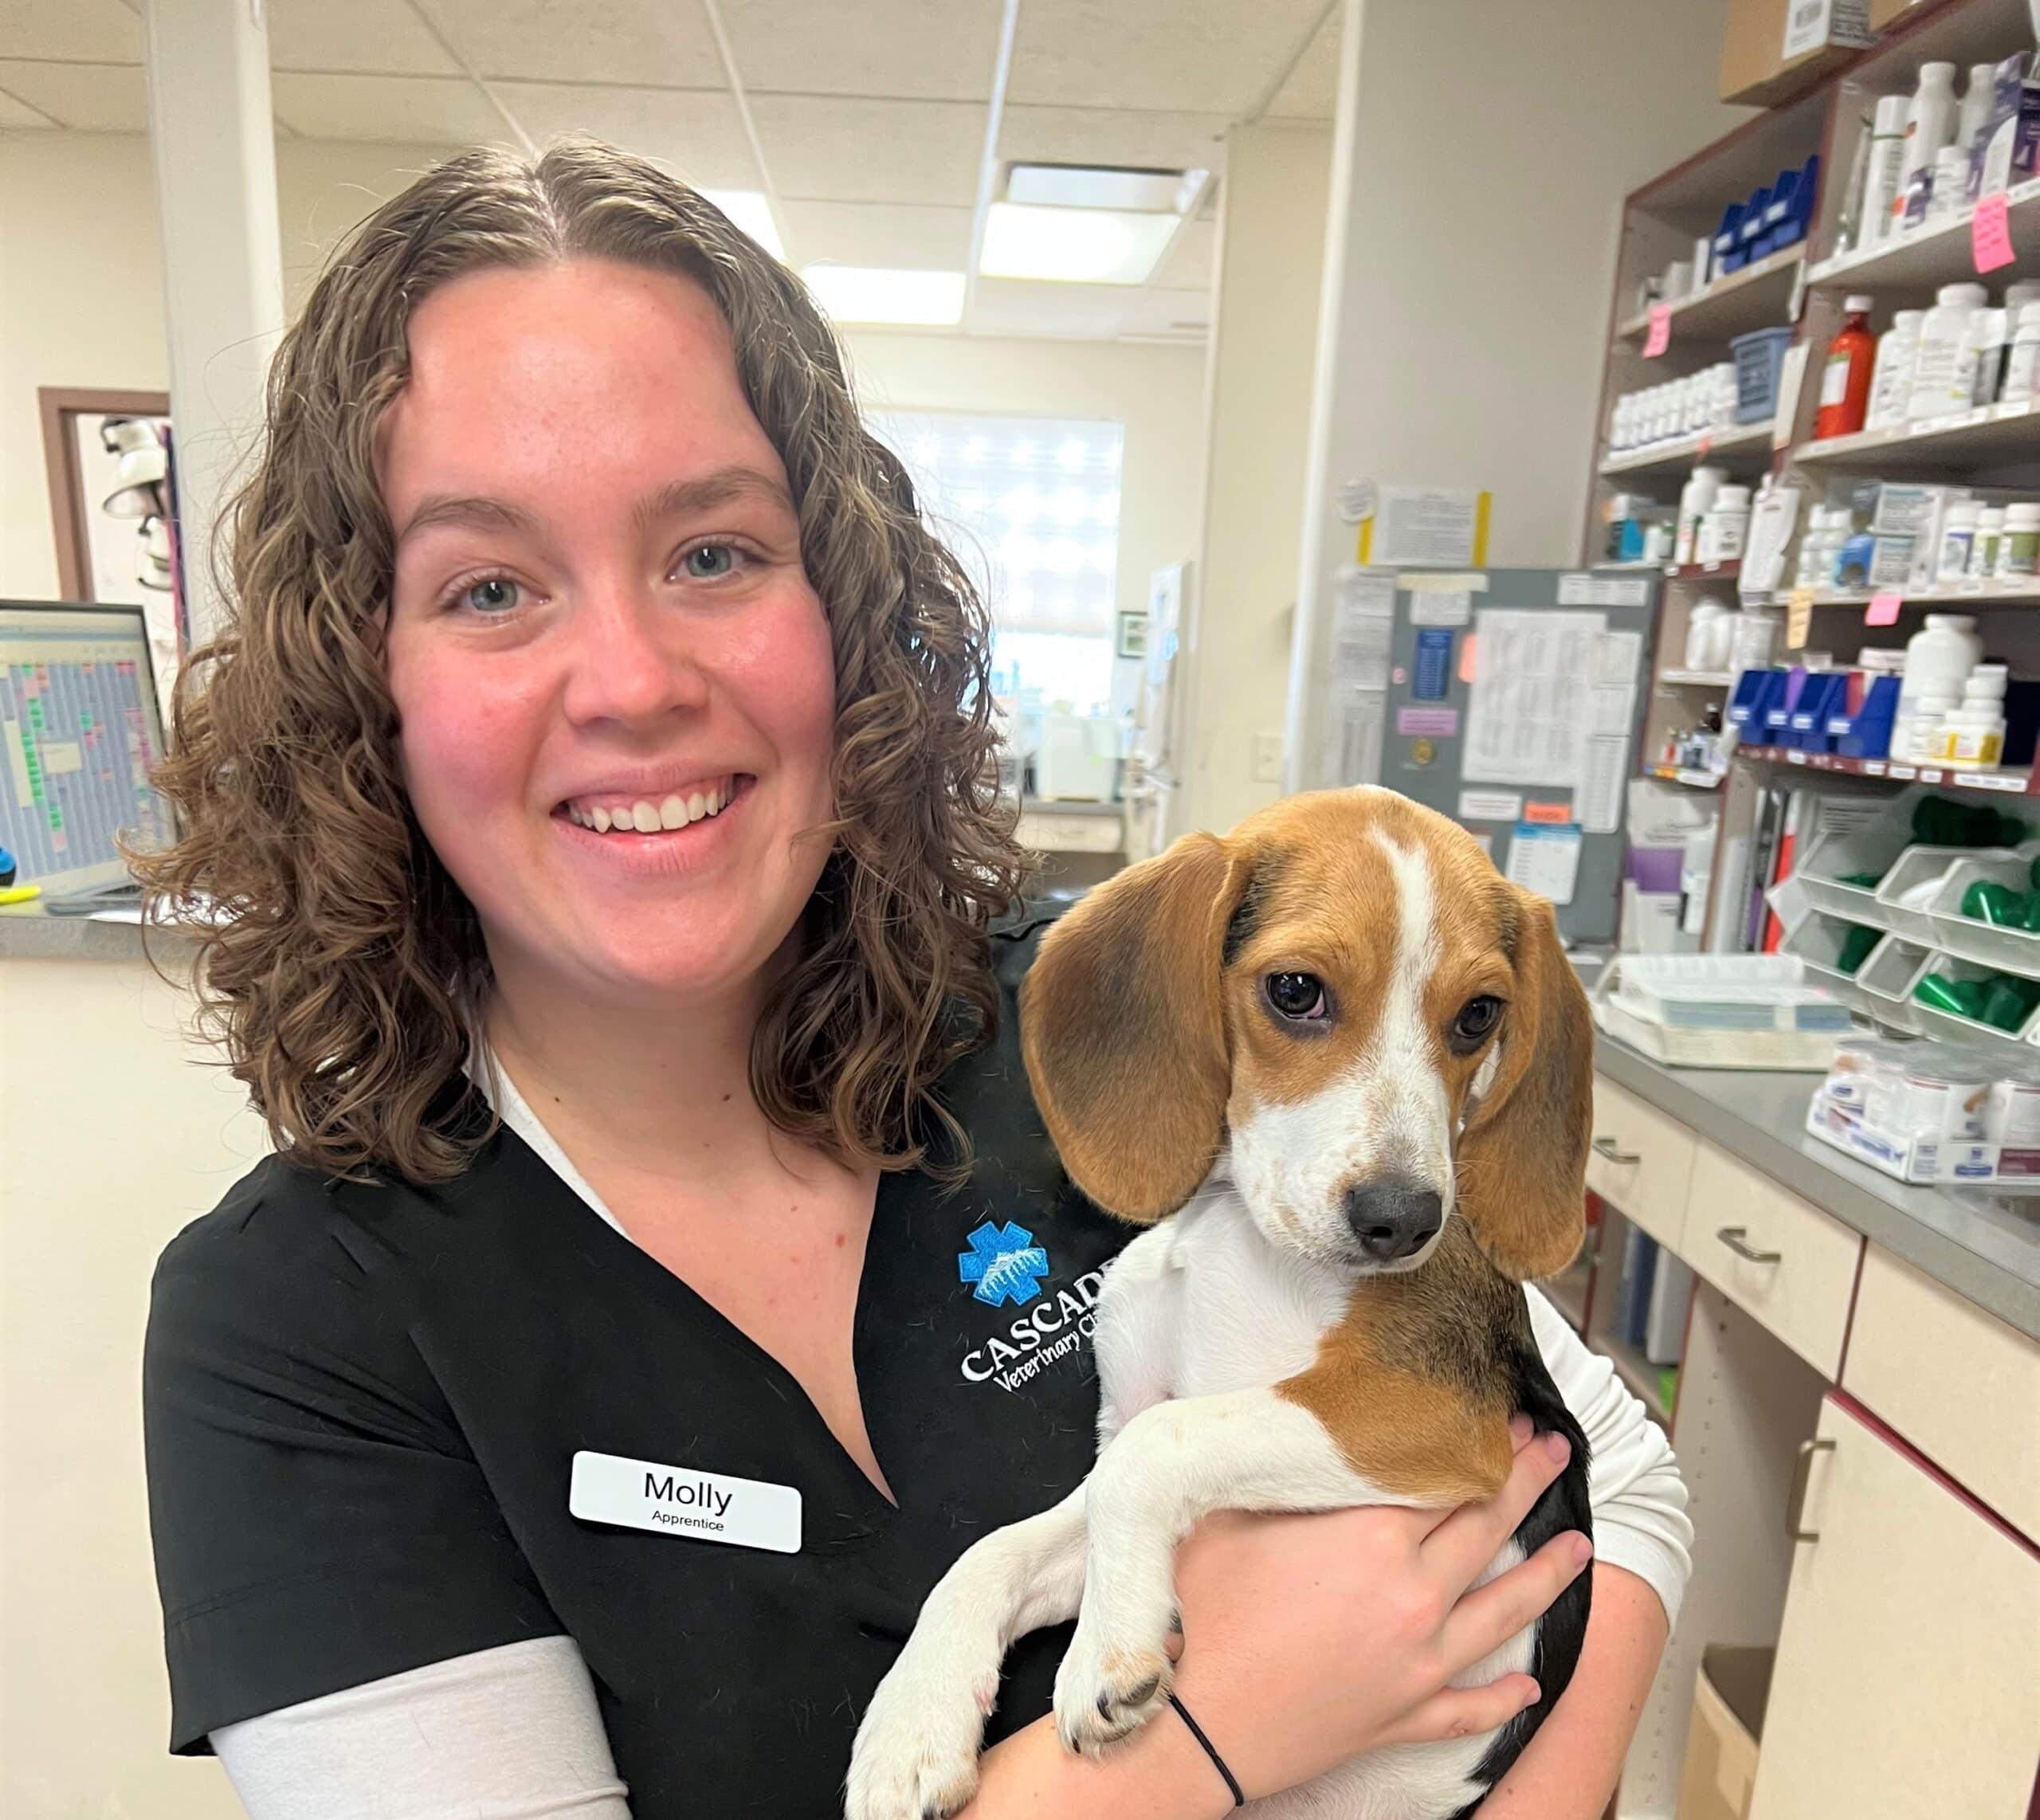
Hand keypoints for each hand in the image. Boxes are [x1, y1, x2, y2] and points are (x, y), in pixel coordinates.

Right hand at [1165, 1419, 1589, 1804]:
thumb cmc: (1203, 1618)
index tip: (1507, 1417)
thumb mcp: (1227, 1519)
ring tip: (1580, 1549)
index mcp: (1372, 1538)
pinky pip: (1471, 1706)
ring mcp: (1419, 1663)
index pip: (1447, 1476)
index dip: (1482, 1442)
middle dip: (1527, 1483)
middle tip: (1554, 1453)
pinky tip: (1529, 1685)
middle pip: (1487, 1528)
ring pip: (1504, 1611)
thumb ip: (1270, 1471)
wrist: (1196, 1726)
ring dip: (1547, 1575)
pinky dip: (1504, 1696)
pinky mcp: (1407, 1716)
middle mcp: (1413, 1596)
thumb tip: (1282, 1429)